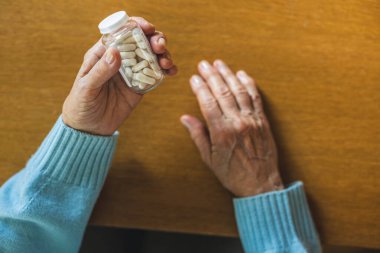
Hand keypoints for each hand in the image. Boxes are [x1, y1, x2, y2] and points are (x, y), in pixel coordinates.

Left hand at [62, 17, 176, 135]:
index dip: (136, 26)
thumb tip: (115, 51)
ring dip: (163, 54)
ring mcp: (131, 72)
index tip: (147, 28)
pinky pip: (156, 74)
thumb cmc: (81, 104)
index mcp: (103, 53)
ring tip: (166, 62)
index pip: (121, 33)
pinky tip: (171, 71)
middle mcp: (120, 59)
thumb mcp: (87, 87)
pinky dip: (166, 70)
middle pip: (141, 41)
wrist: (89, 127)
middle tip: (160, 46)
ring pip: (151, 56)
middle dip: (154, 39)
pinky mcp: (140, 85)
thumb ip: (101, 70)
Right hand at [181, 60, 282, 196]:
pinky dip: (249, 84)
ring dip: (229, 75)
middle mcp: (237, 122)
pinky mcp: (263, 121)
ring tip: (219, 64)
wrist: (261, 184)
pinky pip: (256, 98)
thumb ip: (198, 136)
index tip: (194, 77)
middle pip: (223, 93)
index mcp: (222, 132)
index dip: (200, 88)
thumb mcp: (210, 159)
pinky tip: (242, 74)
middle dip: (212, 76)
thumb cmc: (232, 174)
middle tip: (204, 64)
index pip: (208, 103)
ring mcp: (252, 120)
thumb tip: (185, 118)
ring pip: (239, 91)